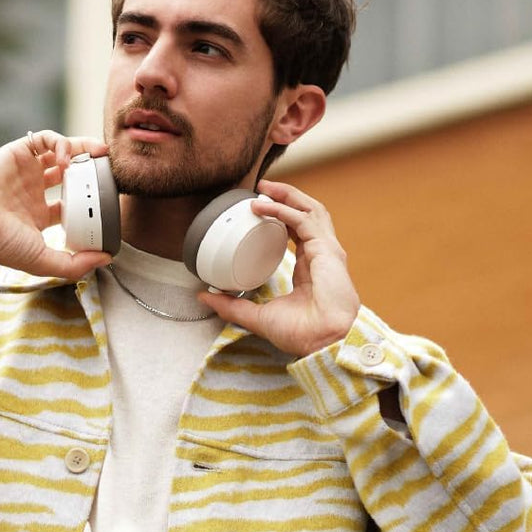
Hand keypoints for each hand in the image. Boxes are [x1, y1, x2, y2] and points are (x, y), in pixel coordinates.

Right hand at [0, 130, 111, 278]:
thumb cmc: (0, 243)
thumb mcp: (42, 260)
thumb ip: (74, 264)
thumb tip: (106, 258)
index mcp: (38, 216)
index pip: (71, 203)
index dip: (90, 199)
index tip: (109, 198)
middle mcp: (32, 191)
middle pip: (70, 174)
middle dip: (90, 170)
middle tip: (109, 170)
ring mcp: (25, 171)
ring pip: (61, 152)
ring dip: (81, 149)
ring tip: (97, 154)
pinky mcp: (17, 152)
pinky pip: (44, 139)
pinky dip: (60, 143)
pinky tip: (66, 159)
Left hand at [199, 181, 359, 356]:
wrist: (322, 343)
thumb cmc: (301, 334)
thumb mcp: (257, 316)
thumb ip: (231, 305)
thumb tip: (205, 296)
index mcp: (310, 269)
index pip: (299, 232)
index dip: (282, 216)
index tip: (260, 208)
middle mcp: (322, 255)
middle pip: (308, 213)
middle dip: (286, 196)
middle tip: (261, 188)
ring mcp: (327, 251)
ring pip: (311, 210)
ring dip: (288, 195)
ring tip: (264, 188)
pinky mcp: (327, 251)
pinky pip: (304, 221)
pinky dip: (284, 210)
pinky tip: (265, 207)